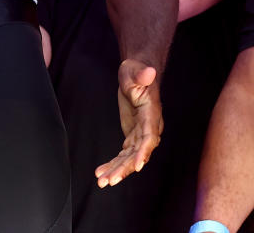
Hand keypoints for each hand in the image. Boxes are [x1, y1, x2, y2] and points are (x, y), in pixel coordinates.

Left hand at [95, 59, 162, 187]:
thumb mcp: (136, 71)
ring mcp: (140, 134)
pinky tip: (102, 173)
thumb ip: (142, 75)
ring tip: (102, 182)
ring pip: (130, 157)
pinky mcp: (132, 135)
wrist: (136, 74)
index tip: (138, 165)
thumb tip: (150, 72)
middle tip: (110, 180)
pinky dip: (113, 163)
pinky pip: (124, 154)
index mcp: (151, 115)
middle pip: (138, 153)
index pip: (150, 137)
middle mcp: (149, 128)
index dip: (144, 151)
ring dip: (117, 170)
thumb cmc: (137, 72)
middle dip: (125, 168)